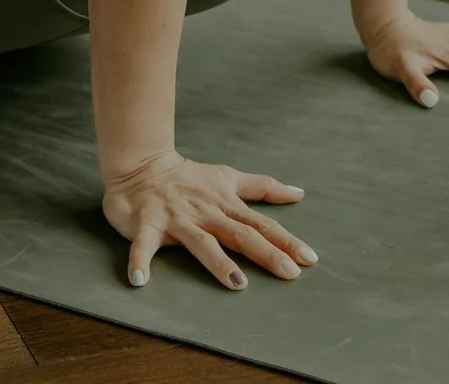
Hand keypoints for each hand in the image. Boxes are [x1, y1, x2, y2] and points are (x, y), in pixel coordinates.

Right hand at [102, 150, 316, 290]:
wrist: (141, 164)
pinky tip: (139, 281)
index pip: (262, 224)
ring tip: (238, 284)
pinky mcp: (147, 225)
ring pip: (201, 242)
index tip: (310, 258)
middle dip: (267, 253)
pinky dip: (139, 262)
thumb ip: (262, 187)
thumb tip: (298, 193)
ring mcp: (177, 219)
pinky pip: (143, 246)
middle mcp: (206, 212)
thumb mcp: (228, 178)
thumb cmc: (187, 176)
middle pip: (241, 234)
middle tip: (291, 273)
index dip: (286, 240)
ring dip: (219, 263)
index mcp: (225, 204)